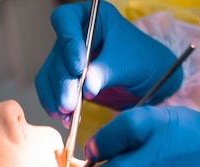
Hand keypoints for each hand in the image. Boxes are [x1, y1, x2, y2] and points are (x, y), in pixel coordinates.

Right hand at [35, 1, 181, 126]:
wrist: (149, 82)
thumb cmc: (145, 62)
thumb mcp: (128, 64)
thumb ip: (105, 73)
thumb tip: (85, 89)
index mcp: (93, 18)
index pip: (66, 20)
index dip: (68, 43)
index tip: (79, 68)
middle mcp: (76, 35)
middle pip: (57, 54)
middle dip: (64, 81)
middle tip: (70, 102)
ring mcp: (68, 57)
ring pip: (51, 74)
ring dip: (57, 96)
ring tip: (69, 113)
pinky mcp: (66, 79)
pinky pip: (50, 89)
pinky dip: (55, 104)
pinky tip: (65, 116)